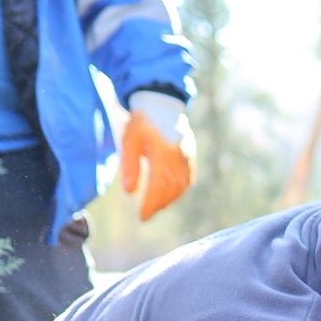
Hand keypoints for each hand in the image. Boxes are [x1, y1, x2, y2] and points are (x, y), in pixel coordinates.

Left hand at [120, 90, 195, 219]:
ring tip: (155, 207)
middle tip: (146, 215)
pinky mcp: (191, 157)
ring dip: (169, 200)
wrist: (161, 104)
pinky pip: (187, 180)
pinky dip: (178, 191)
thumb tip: (130, 192)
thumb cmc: (142, 123)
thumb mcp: (130, 142)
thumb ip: (130, 166)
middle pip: (172, 190)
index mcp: (164, 153)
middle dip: (159, 205)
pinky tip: (168, 195)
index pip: (159, 186)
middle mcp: (180, 158)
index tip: (142, 217)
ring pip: (181, 187)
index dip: (150, 204)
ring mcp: (188, 158)